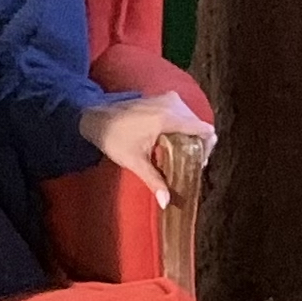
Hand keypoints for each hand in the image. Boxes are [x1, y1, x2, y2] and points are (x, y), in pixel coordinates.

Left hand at [76, 92, 215, 208]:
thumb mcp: (135, 161)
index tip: (199, 161)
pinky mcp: (161, 97)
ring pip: (191, 117)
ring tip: (182, 153)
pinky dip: (182, 125)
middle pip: (199, 124)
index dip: (207, 146)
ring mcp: (167, 98)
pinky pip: (182, 111)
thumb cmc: (113, 139)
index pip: (203, 129)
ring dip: (191, 134)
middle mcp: (172, 104)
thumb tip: (167, 202)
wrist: (94, 117)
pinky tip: (173, 140)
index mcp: (168, 118)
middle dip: (199, 142)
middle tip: (190, 162)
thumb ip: (154, 180)